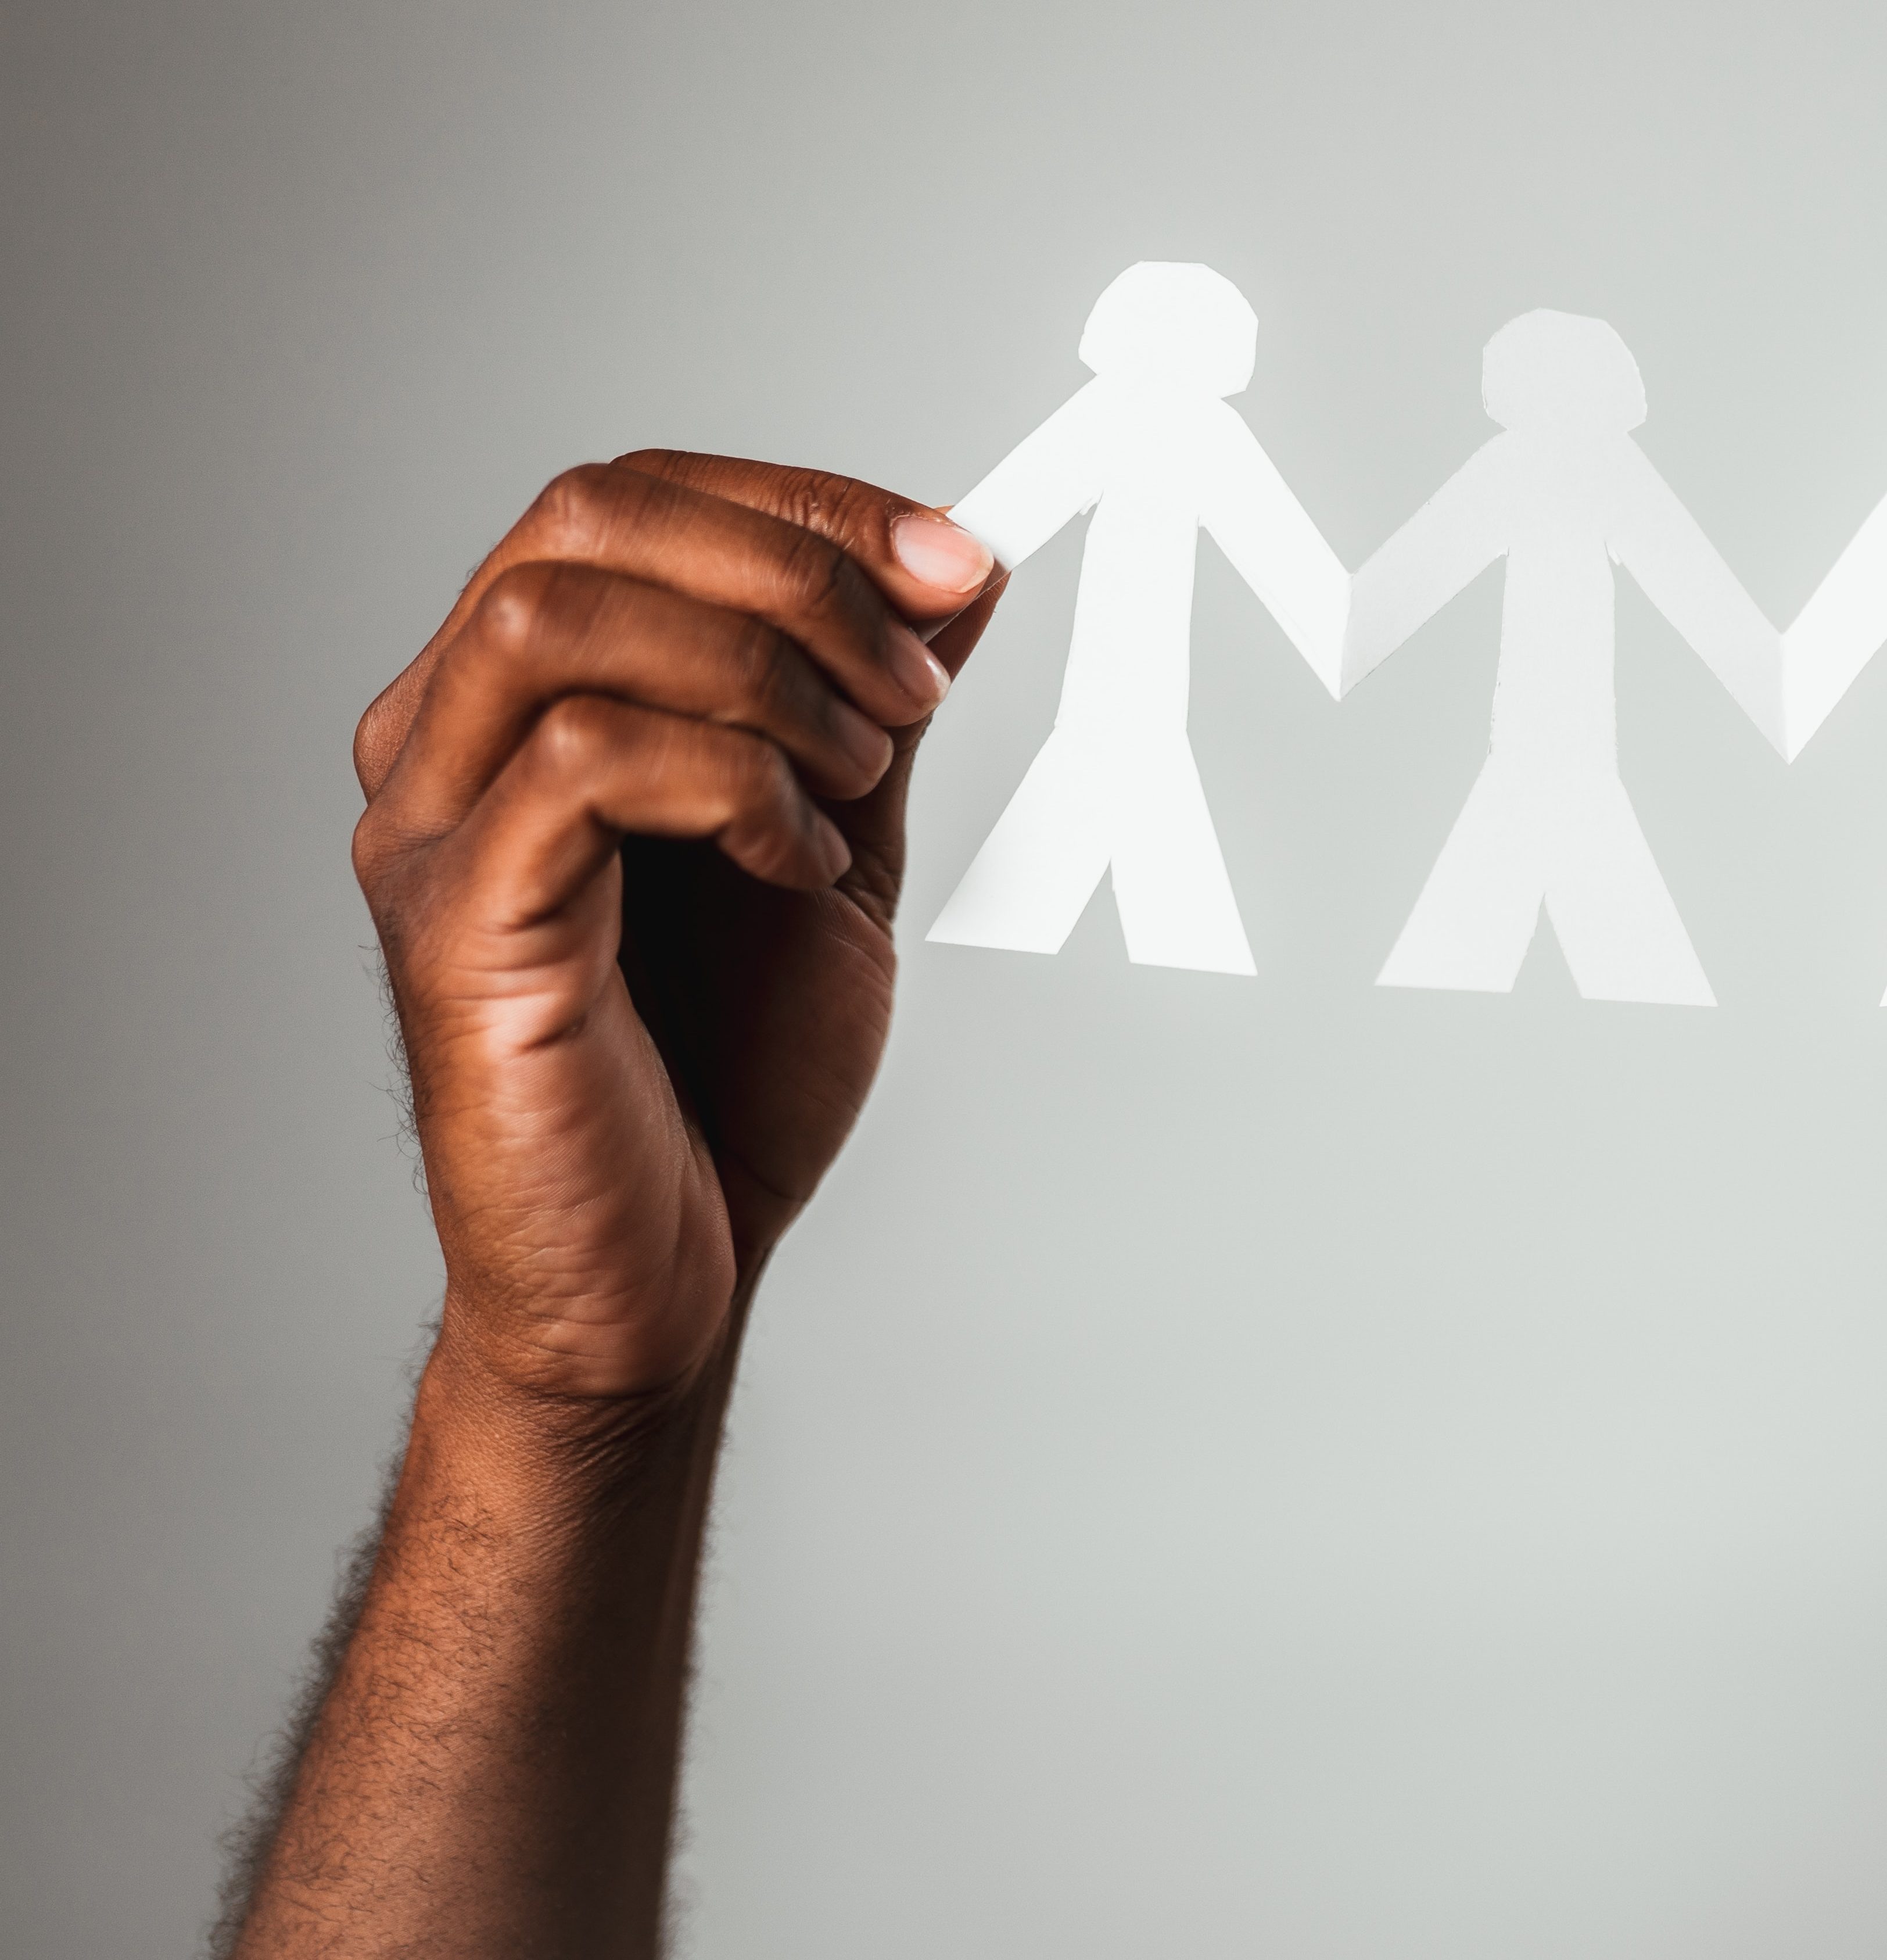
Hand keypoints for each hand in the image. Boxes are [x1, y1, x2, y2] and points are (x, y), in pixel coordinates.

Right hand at [350, 454, 1001, 1406]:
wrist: (672, 1276)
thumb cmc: (725, 1073)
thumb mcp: (838, 841)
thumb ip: (873, 704)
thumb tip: (960, 565)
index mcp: (521, 699)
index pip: (628, 499)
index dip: (802, 504)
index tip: (956, 564)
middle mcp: (443, 739)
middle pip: (584, 521)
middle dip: (791, 566)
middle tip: (918, 680)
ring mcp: (431, 828)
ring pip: (564, 619)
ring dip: (759, 668)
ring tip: (856, 778)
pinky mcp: (456, 925)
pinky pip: (580, 763)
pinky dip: (727, 782)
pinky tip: (800, 863)